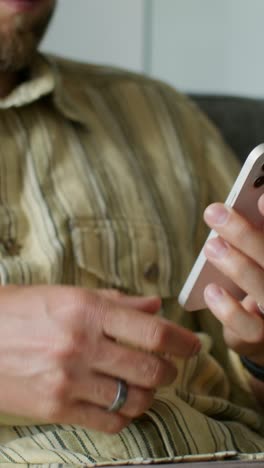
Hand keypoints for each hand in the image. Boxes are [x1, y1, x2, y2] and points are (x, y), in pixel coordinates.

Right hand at [0, 285, 199, 432]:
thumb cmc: (21, 311)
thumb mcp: (66, 295)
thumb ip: (115, 302)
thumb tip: (154, 305)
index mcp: (87, 310)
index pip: (152, 331)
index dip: (182, 340)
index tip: (194, 345)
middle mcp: (82, 346)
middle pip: (150, 369)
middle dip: (169, 372)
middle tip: (169, 368)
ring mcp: (69, 381)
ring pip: (133, 399)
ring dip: (148, 395)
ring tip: (145, 386)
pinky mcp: (56, 409)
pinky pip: (108, 421)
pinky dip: (124, 415)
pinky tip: (120, 404)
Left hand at [203, 196, 263, 366]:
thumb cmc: (258, 281)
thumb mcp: (257, 256)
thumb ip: (254, 239)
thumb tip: (246, 203)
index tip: (259, 199)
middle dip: (246, 235)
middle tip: (215, 212)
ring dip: (237, 266)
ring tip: (211, 246)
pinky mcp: (262, 340)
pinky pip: (249, 329)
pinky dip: (229, 310)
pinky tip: (211, 291)